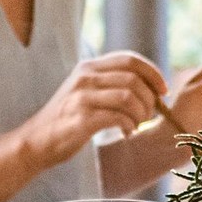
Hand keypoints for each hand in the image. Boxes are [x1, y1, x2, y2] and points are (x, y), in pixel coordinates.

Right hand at [20, 53, 169, 168]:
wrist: (37, 141)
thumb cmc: (70, 118)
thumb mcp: (87, 91)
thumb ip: (111, 83)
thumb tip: (151, 86)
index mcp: (89, 68)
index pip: (130, 59)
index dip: (153, 74)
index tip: (163, 91)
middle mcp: (85, 78)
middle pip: (134, 80)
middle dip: (149, 100)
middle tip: (147, 116)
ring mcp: (82, 97)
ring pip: (129, 98)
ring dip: (141, 115)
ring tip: (136, 125)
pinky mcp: (82, 119)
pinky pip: (119, 117)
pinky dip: (129, 126)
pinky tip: (125, 132)